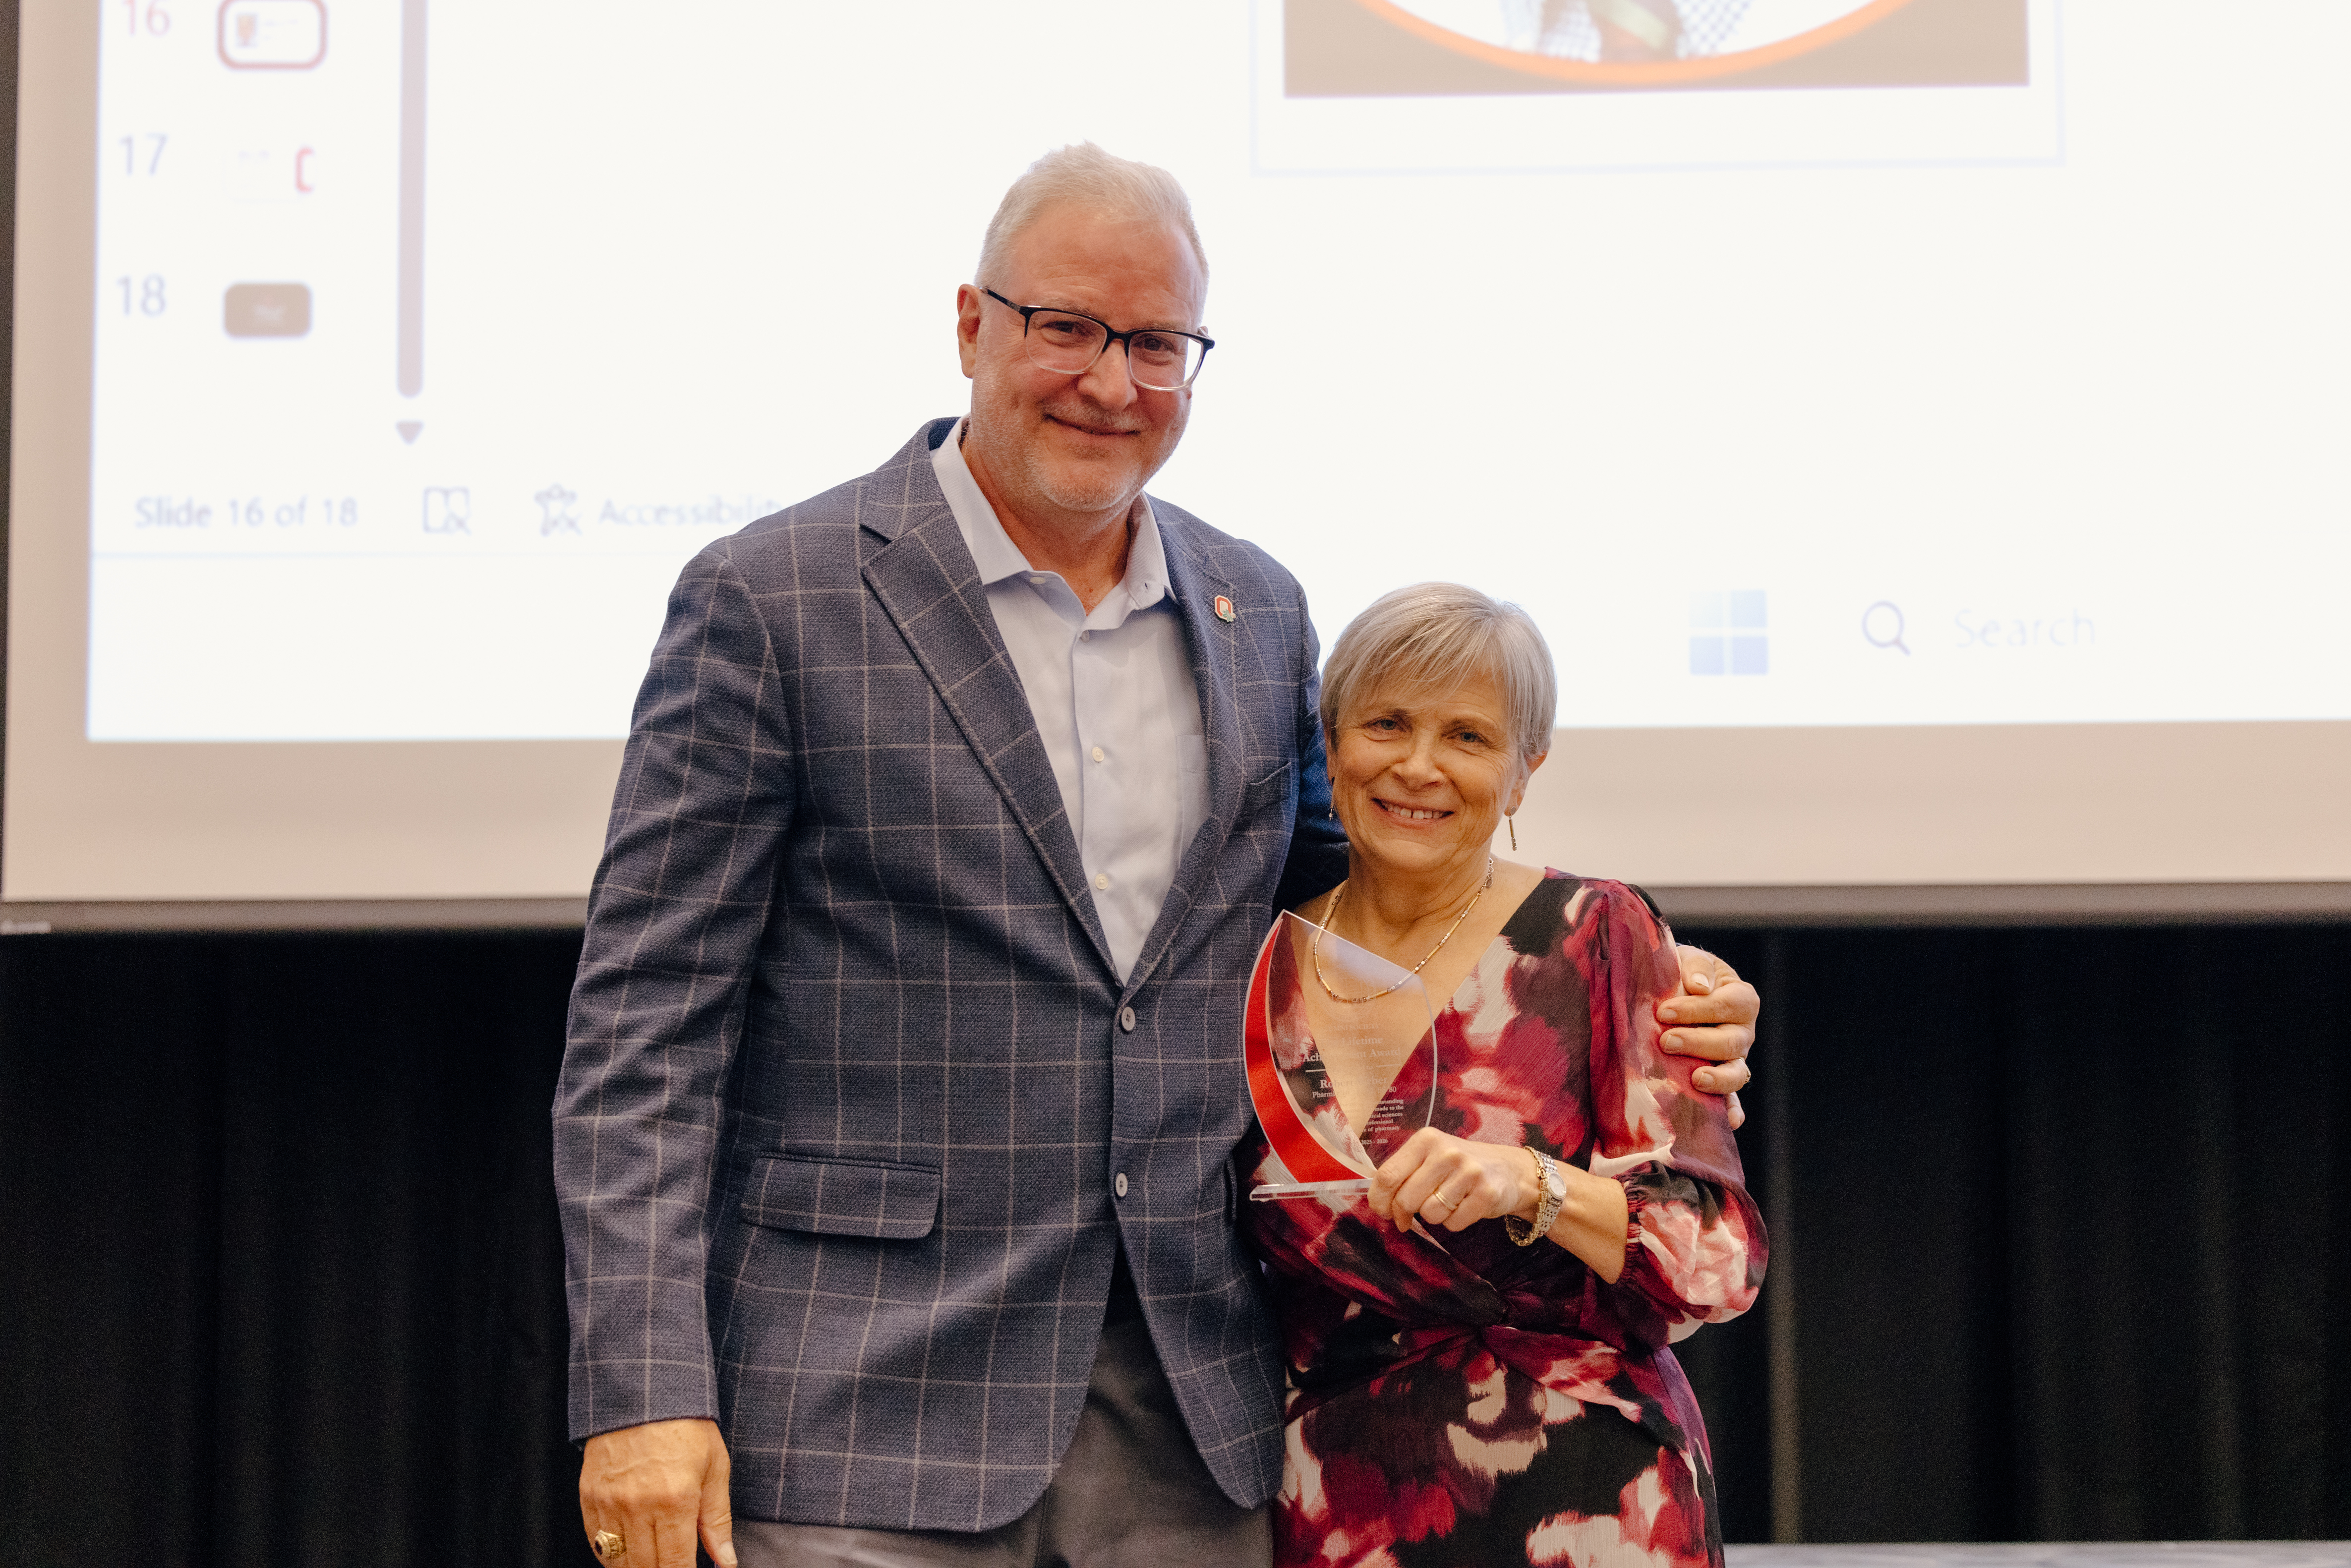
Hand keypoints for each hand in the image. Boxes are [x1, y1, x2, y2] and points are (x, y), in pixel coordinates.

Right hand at [579, 1417, 735, 1567]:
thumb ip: (717, 1521)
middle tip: (673, 1563)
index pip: (675, 1566)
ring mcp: (609, 1503)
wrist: (644, 1390)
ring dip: (638, 1567)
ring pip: (619, 1562)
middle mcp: (638, 1506)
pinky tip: (630, 1550)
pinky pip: (596, 1544)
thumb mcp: (715, 1468)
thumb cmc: (686, 1426)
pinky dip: (612, 1555)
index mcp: (676, 1500)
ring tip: (655, 1557)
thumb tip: (726, 1562)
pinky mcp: (589, 1496)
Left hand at [1366, 1127, 1533, 1232]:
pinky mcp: (1486, 1194)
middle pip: (1406, 1199)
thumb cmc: (1458, 1166)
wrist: (1508, 1169)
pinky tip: (1464, 1206)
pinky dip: (1454, 1222)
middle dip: (1404, 1214)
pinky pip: (1453, 1223)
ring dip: (1434, 1217)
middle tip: (1411, 1216)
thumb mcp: (1428, 1157)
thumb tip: (1378, 1204)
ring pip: (1429, 1214)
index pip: (1388, 1175)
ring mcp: (1469, 1172)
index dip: (1379, 1200)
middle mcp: (1446, 1152)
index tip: (1383, 1211)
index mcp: (1425, 1139)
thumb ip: (1402, 1173)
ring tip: (1447, 1202)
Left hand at [1660, 946, 1758, 1127]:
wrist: (1667, 990)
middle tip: (1666, 1041)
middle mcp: (1743, 1032)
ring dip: (1718, 1079)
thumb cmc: (1679, 973)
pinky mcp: (1721, 1082)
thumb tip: (1699, 986)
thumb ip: (1695, 966)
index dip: (1699, 1010)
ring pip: (1737, 1073)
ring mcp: (1734, 1060)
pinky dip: (1731, 1111)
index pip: (1729, 1005)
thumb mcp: (1687, 959)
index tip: (1664, 1012)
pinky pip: (1731, 1100)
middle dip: (1699, 1043)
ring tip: (1695, 1079)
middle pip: (1732, 1042)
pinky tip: (1728, 1122)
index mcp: (1740, 998)